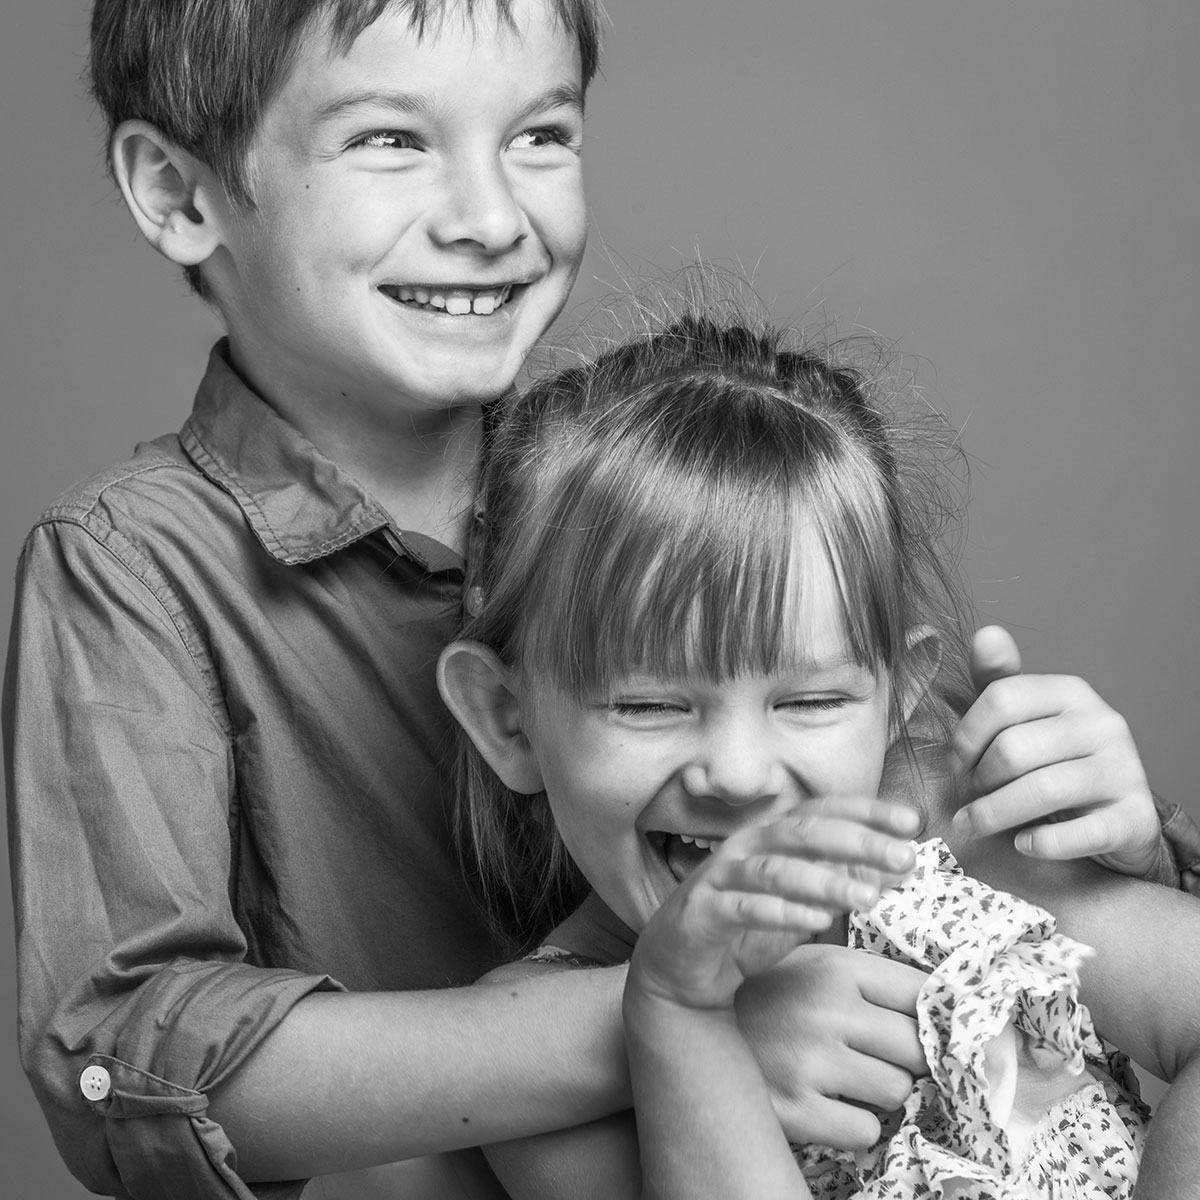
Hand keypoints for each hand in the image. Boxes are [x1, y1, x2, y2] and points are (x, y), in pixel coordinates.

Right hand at [629, 797, 918, 1012]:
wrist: (680, 970)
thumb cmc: (745, 929)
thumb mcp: (805, 904)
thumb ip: (847, 881)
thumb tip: (903, 865)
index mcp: (772, 836)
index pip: (823, 810)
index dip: (866, 811)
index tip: (911, 821)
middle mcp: (747, 846)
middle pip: (804, 832)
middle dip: (857, 842)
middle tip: (903, 857)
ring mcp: (721, 876)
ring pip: (776, 869)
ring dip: (824, 881)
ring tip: (868, 900)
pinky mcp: (703, 911)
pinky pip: (743, 907)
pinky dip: (780, 913)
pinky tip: (815, 922)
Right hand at [737, 943, 927, 1149]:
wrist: (695, 1029)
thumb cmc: (773, 997)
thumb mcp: (815, 965)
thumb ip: (871, 979)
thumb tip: (945, 1003)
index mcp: (836, 967)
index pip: (921, 994)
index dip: (932, 1015)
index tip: (928, 1026)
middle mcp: (825, 1009)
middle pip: (917, 1049)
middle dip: (906, 1058)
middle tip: (876, 1054)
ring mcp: (810, 1061)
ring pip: (896, 1091)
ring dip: (879, 1091)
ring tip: (844, 1074)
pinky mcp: (797, 1109)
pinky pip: (866, 1130)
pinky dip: (853, 1123)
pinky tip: (826, 1101)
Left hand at [949, 626, 1160, 875]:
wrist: (1115, 816)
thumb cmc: (1054, 761)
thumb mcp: (1024, 717)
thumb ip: (998, 680)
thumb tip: (986, 633)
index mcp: (1070, 691)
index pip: (1000, 698)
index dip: (965, 735)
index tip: (954, 763)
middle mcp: (1102, 723)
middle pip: (1014, 749)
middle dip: (977, 780)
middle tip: (965, 798)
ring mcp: (1124, 770)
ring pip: (1042, 790)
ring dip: (994, 815)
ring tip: (973, 825)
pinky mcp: (1135, 818)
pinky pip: (1080, 833)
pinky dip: (1042, 842)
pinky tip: (1022, 843)